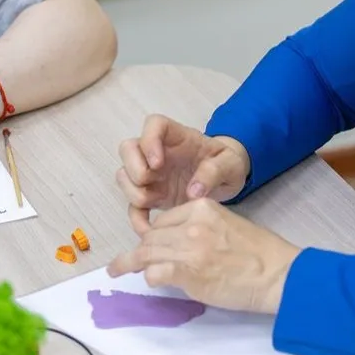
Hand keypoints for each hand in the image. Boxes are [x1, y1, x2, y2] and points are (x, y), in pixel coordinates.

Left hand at [107, 199, 299, 314]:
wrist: (276, 274)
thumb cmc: (259, 253)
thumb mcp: (228, 225)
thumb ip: (201, 228)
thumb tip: (178, 244)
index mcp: (201, 207)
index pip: (165, 219)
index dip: (154, 235)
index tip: (149, 244)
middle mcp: (191, 224)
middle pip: (152, 236)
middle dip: (140, 250)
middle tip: (128, 261)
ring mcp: (188, 248)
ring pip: (146, 253)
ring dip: (129, 263)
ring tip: (116, 270)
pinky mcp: (187, 272)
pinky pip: (154, 272)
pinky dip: (149, 278)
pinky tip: (150, 282)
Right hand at [117, 114, 250, 210]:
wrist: (227, 182)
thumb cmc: (227, 165)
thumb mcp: (230, 165)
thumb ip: (214, 172)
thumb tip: (193, 191)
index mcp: (178, 137)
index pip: (154, 125)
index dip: (149, 140)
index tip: (158, 162)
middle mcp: (158, 153)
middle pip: (128, 148)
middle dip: (134, 168)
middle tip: (150, 181)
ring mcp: (152, 174)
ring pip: (124, 176)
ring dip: (134, 191)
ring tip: (158, 203)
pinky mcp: (152, 196)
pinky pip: (133, 206)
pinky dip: (137, 219)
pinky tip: (150, 229)